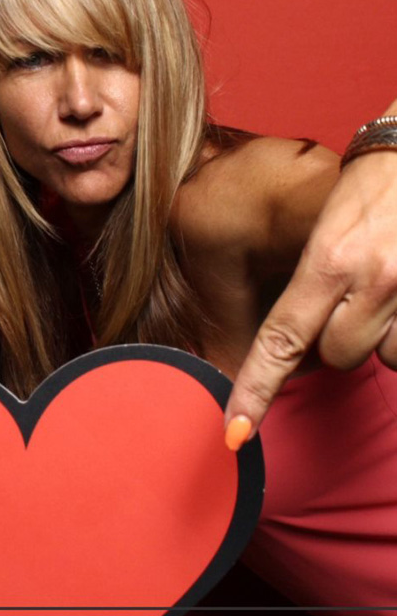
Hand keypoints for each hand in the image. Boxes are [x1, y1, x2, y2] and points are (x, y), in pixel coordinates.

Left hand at [224, 99, 396, 449]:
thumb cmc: (377, 184)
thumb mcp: (330, 227)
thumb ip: (317, 283)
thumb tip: (310, 338)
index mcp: (328, 262)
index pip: (280, 340)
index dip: (254, 390)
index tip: (235, 431)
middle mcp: (372, 282)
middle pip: (337, 357)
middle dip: (340, 338)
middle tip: (354, 294)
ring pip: (385, 357)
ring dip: (382, 335)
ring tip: (391, 286)